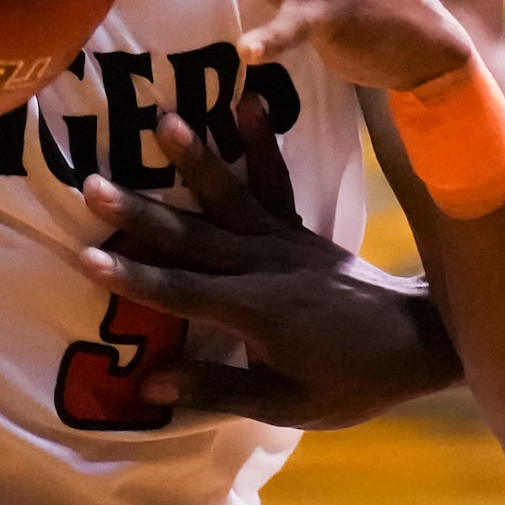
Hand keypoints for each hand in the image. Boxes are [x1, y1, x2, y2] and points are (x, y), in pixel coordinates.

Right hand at [80, 92, 460, 428]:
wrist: (418, 341)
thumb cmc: (352, 382)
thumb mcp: (289, 404)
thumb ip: (219, 390)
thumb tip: (148, 382)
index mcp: (258, 313)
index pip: (182, 293)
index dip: (133, 277)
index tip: (86, 257)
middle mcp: (265, 267)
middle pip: (192, 237)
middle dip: (139, 212)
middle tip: (92, 183)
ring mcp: (284, 241)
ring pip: (229, 196)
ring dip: (195, 158)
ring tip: (164, 119)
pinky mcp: (298, 229)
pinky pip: (275, 180)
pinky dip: (260, 141)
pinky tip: (245, 100)